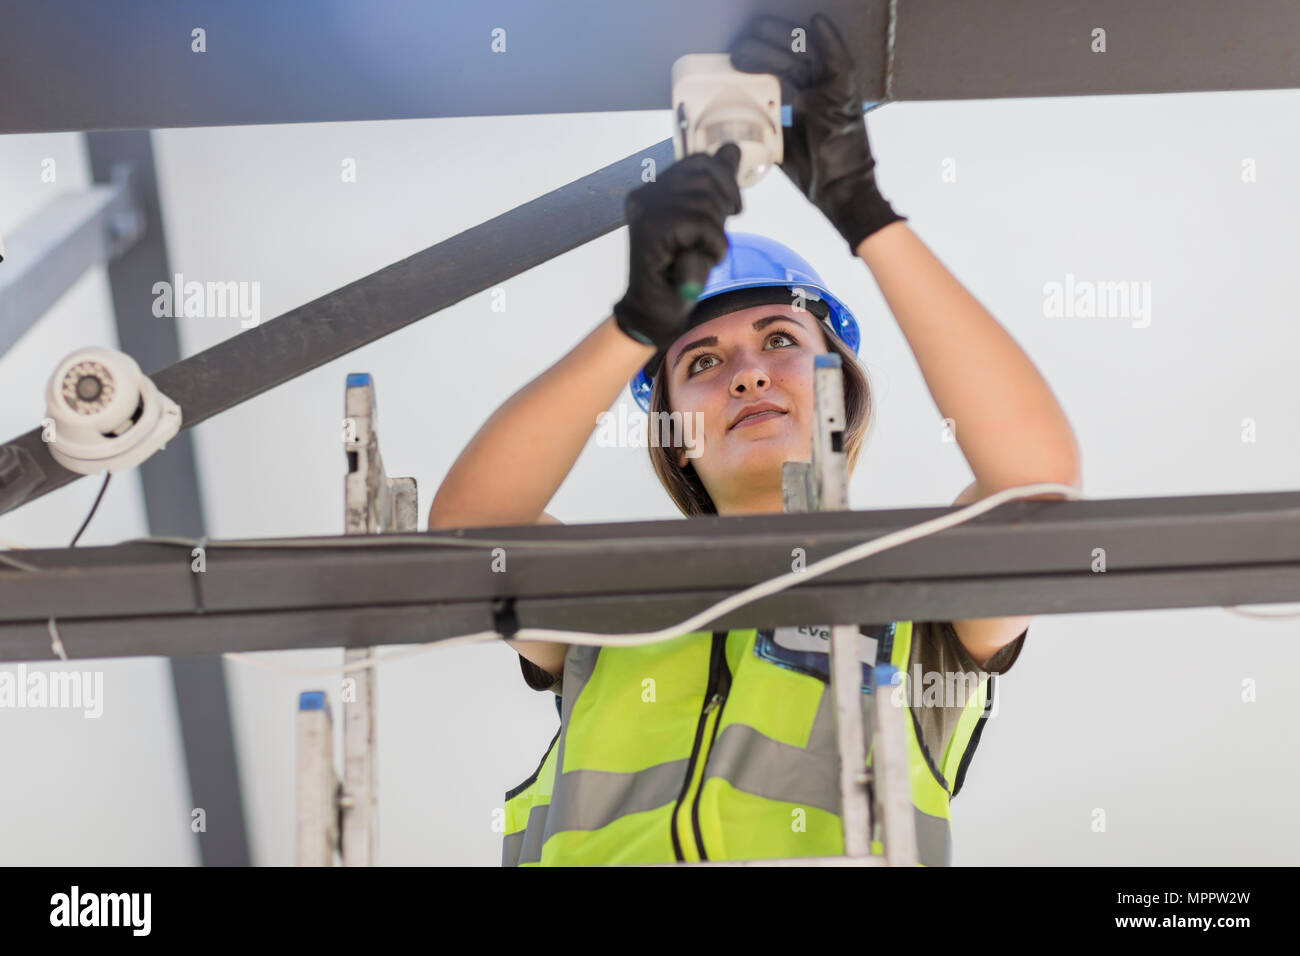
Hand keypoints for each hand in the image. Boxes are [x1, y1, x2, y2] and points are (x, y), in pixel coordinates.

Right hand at [613, 143, 742, 351]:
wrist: (657, 312)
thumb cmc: (680, 270)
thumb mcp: (705, 221)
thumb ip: (715, 186)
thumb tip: (731, 149)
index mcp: (653, 190)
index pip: (698, 161)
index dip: (725, 180)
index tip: (733, 209)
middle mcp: (645, 196)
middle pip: (704, 178)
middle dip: (723, 207)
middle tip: (715, 239)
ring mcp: (645, 212)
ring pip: (704, 203)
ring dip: (716, 234)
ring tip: (703, 254)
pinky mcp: (651, 231)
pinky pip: (700, 225)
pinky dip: (712, 246)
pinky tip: (701, 262)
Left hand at [730, 13, 904, 251]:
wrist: (839, 193)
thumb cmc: (816, 174)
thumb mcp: (780, 146)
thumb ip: (767, 129)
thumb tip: (741, 123)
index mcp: (805, 101)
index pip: (782, 69)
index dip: (761, 58)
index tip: (737, 53)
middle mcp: (819, 92)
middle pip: (792, 56)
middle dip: (767, 43)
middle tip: (743, 37)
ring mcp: (833, 92)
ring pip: (808, 55)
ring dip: (784, 39)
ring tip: (758, 31)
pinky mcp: (847, 96)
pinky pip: (840, 63)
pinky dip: (831, 42)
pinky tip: (816, 23)